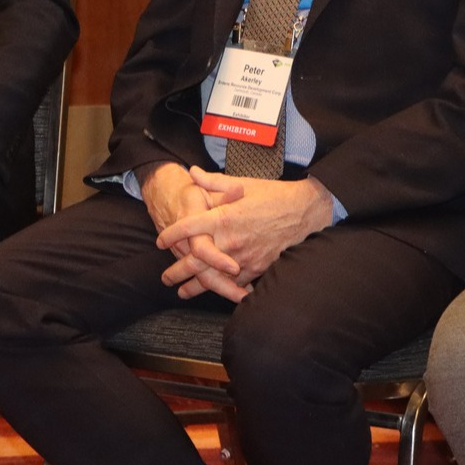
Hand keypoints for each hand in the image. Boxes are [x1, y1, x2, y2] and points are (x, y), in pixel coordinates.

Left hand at [153, 168, 332, 298]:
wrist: (304, 212)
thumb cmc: (273, 195)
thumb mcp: (242, 183)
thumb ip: (213, 181)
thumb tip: (192, 172)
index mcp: (222, 217)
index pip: (187, 228)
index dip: (170, 235)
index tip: (160, 241)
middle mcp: (229, 240)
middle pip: (194, 261)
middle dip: (177, 271)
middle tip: (165, 278)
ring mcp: (243, 257)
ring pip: (212, 278)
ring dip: (195, 286)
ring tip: (183, 292)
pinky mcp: (256, 268)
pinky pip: (235, 283)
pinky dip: (222, 289)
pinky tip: (214, 292)